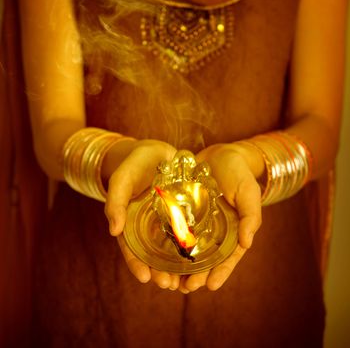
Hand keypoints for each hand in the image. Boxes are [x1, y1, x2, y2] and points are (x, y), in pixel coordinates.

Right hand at [104, 139, 181, 289]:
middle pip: (153, 253)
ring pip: (171, 247)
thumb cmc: (133, 165)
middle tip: (170, 284)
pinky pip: (187, 230)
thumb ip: (115, 202)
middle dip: (160, 270)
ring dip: (177, 264)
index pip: (131, 248)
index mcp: (130, 221)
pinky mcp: (182, 212)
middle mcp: (148, 225)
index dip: (136, 264)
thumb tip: (113, 231)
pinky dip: (191, 244)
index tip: (145, 278)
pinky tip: (201, 255)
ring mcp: (166, 219)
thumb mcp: (121, 180)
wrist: (154, 151)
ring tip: (186, 279)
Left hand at [178, 143, 262, 291]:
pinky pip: (175, 230)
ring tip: (170, 280)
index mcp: (233, 230)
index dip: (220, 272)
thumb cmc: (238, 174)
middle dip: (196, 274)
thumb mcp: (249, 192)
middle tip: (184, 288)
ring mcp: (197, 222)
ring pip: (188, 249)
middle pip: (205, 258)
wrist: (220, 154)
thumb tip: (247, 243)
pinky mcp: (183, 212)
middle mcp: (214, 230)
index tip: (210, 286)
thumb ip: (251, 216)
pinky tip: (158, 255)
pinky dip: (168, 244)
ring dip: (179, 266)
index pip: (228, 257)